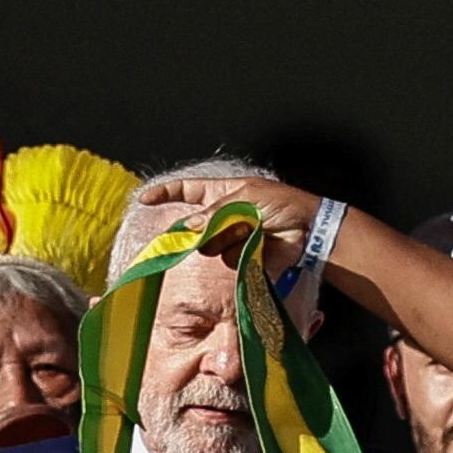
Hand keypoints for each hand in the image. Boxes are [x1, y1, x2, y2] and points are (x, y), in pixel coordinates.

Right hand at [140, 176, 319, 275]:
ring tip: (253, 232)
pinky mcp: (242, 259)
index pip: (186, 191)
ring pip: (210, 247)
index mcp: (222, 193)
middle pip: (195, 228)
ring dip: (229, 240)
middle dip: (205, 228)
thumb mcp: (247, 197)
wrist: (308, 230)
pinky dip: (242, 254)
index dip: (165, 194)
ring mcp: (231, 239)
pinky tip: (258, 246)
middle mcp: (223, 218)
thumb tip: (190, 226)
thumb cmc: (283, 204)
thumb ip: (216, 212)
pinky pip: (228, 261)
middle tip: (228, 224)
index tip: (144, 199)